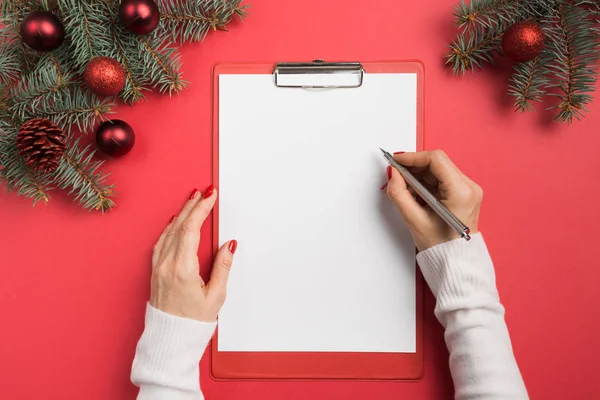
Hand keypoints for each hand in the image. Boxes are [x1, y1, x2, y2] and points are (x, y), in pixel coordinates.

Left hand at [150, 186, 236, 321]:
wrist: (170, 338)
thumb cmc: (193, 322)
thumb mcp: (216, 296)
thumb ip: (223, 267)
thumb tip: (229, 245)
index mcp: (182, 269)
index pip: (191, 229)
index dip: (201, 209)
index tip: (211, 196)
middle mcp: (167, 265)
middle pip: (180, 226)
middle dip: (193, 205)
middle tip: (205, 191)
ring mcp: (158, 267)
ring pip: (169, 232)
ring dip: (182, 213)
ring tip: (194, 199)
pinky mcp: (155, 271)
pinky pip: (161, 242)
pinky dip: (171, 227)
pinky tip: (177, 221)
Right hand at [383, 150, 482, 250]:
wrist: (455, 260)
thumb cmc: (440, 246)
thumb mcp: (414, 219)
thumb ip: (399, 193)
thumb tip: (392, 174)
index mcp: (461, 192)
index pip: (436, 160)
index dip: (413, 157)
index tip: (396, 160)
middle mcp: (469, 188)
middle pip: (437, 163)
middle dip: (414, 167)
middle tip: (395, 173)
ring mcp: (468, 190)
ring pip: (438, 170)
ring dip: (418, 175)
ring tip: (403, 187)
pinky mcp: (464, 193)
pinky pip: (441, 179)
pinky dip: (425, 182)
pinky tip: (414, 192)